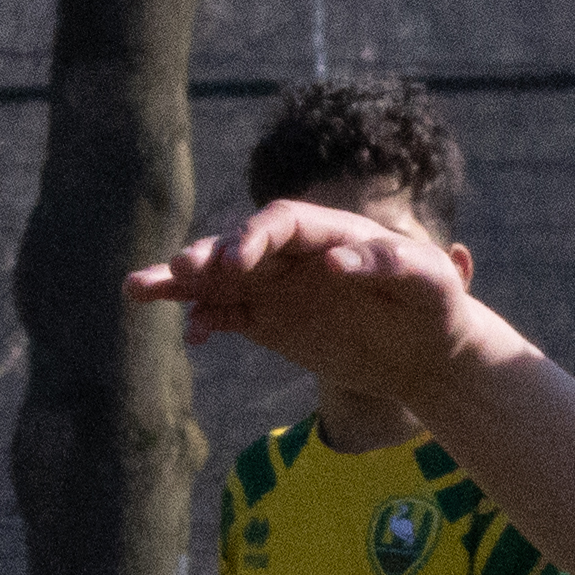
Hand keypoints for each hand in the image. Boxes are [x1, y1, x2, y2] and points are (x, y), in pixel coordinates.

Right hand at [126, 198, 503, 410]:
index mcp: (330, 231)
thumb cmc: (437, 306)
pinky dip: (205, 322)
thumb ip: (392, 265)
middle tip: (182, 271)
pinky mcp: (269, 320)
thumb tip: (337, 261)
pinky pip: (226, 316)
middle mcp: (294, 254)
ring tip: (136, 289)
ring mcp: (276, 286)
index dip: (256, 237)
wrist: (431, 352)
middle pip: (239, 246)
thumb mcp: (433, 283)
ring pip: (219, 279)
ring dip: (180, 284)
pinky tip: (193, 335)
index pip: (281, 223)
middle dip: (207, 257)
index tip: (238, 262)